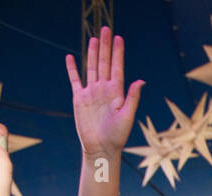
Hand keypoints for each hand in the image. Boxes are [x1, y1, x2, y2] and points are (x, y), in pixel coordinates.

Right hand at [65, 26, 143, 157]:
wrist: (101, 148)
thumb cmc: (117, 136)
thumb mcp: (127, 116)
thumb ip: (132, 98)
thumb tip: (140, 80)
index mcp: (117, 92)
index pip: (117, 67)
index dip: (118, 53)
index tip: (119, 38)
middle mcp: (104, 90)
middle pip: (104, 63)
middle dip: (105, 47)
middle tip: (106, 30)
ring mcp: (91, 93)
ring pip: (91, 68)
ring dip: (92, 53)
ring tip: (94, 39)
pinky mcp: (79, 99)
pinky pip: (75, 80)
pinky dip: (72, 69)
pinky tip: (70, 57)